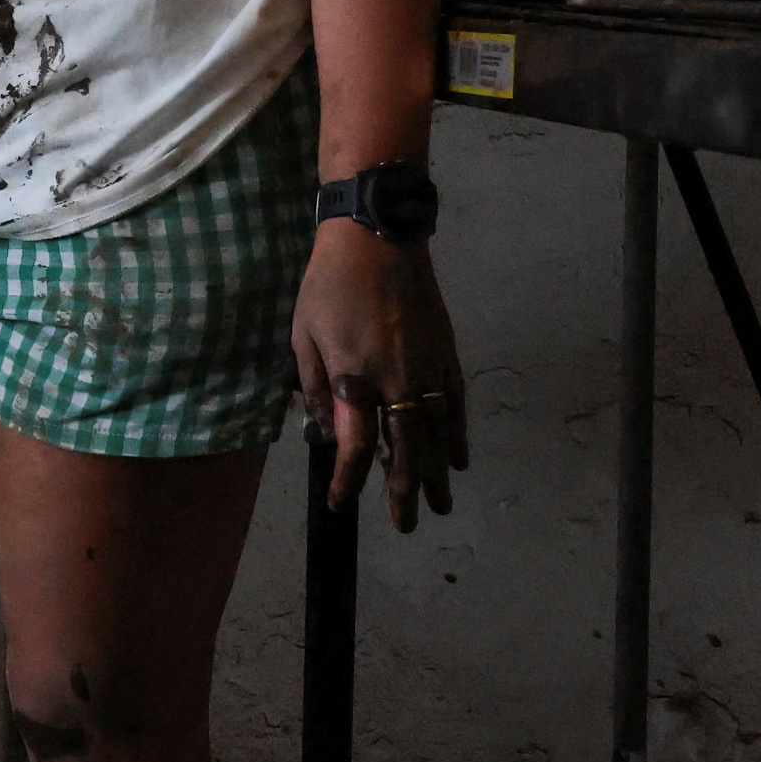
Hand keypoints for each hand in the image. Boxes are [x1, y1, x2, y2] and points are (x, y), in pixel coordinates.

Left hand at [295, 222, 465, 529]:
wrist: (377, 235)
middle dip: (403, 492)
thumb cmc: (329, 283)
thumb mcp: (303, 336)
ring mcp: (427, 369)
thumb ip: (315, 388)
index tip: (340, 504)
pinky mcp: (446, 354)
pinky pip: (455, 405)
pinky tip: (457, 460)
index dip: (348, 481)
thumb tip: (323, 434)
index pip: (355, 448)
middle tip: (405, 526)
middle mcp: (396, 381)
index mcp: (355, 378)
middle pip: (404, 451)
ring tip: (438, 506)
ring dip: (435, 474)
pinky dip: (457, 435)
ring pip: (435, 434)